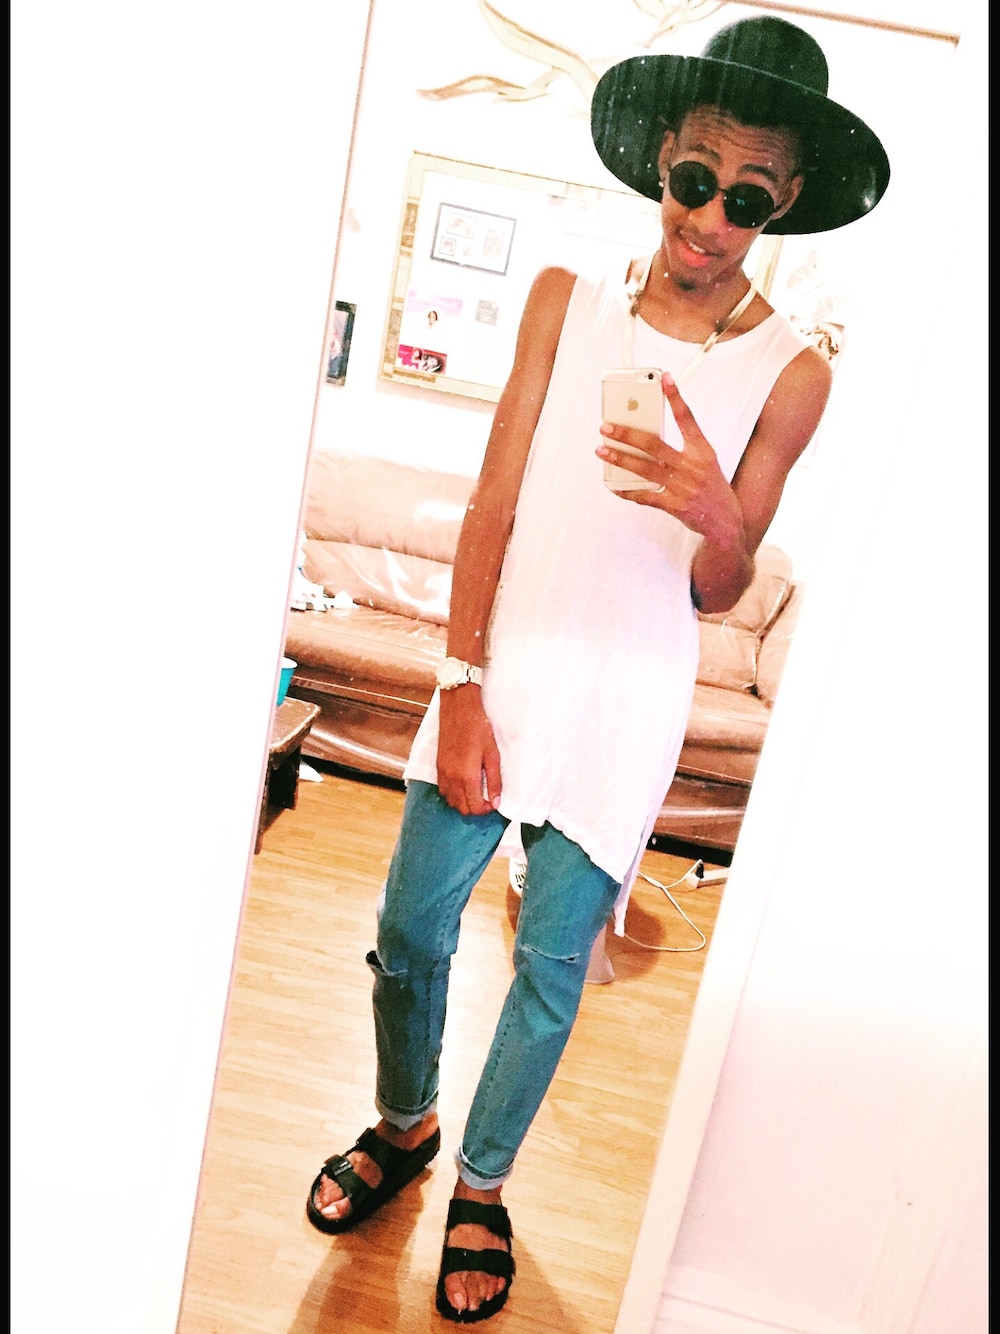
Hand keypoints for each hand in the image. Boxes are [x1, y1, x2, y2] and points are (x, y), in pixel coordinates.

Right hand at [436, 687, 501, 814]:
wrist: (458, 709)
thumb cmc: (478, 728)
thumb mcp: (492, 754)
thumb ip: (495, 781)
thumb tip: (496, 802)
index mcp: (467, 777)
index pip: (475, 807)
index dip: (486, 809)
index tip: (493, 801)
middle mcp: (452, 779)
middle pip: (462, 808)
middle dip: (475, 807)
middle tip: (486, 797)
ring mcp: (443, 773)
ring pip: (451, 801)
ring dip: (464, 801)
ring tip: (475, 790)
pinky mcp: (438, 766)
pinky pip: (444, 790)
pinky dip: (453, 793)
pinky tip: (463, 782)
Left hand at [597, 372, 742, 544]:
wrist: (727, 522)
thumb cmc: (712, 488)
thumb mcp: (706, 462)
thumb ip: (683, 448)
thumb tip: (648, 437)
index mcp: (703, 451)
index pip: (687, 418)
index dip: (675, 397)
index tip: (664, 378)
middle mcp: (693, 466)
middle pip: (655, 444)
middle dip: (627, 434)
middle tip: (606, 427)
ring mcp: (683, 487)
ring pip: (645, 468)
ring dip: (620, 458)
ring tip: (602, 450)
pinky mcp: (675, 506)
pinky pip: (645, 496)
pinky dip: (627, 491)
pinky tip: (614, 485)